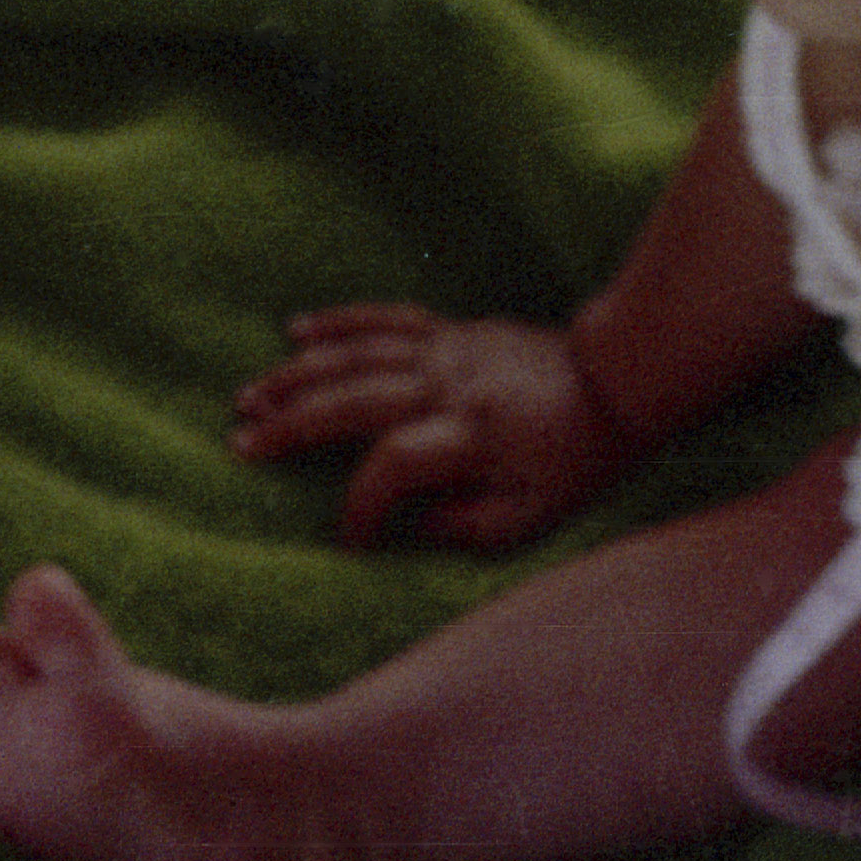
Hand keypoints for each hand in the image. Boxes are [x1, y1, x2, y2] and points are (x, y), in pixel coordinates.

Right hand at [229, 304, 626, 549]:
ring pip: (356, 356)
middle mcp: (449, 387)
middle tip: (241, 444)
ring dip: (298, 375)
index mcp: (471, 437)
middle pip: (354, 400)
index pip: (394, 467)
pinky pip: (385, 319)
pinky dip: (339, 321)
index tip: (348, 541)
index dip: (362, 506)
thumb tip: (408, 527)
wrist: (618, 383)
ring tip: (250, 397)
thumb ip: (466, 528)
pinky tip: (295, 330)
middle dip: (292, 424)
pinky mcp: (450, 332)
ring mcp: (446, 351)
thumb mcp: (534, 518)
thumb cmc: (576, 461)